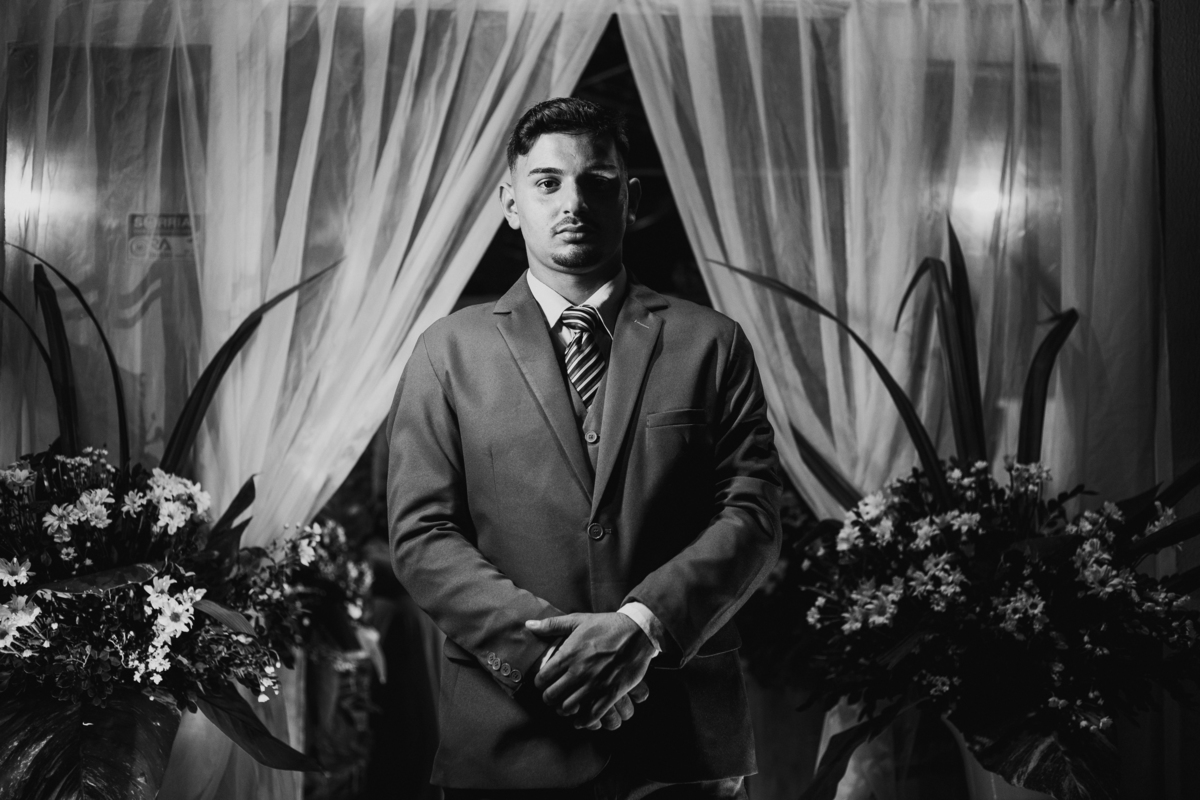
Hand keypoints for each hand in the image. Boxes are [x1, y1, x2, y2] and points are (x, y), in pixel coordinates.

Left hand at [526, 612, 654, 728]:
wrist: (637, 632)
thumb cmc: (607, 625)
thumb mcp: (578, 620)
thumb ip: (552, 625)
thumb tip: (529, 625)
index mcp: (568, 655)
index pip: (542, 679)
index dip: (540, 683)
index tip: (544, 683)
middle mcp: (579, 672)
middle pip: (552, 696)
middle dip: (550, 698)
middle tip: (554, 696)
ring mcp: (595, 684)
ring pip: (569, 708)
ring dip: (565, 710)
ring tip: (566, 706)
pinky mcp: (611, 693)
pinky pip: (592, 715)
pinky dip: (583, 721)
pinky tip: (581, 719)